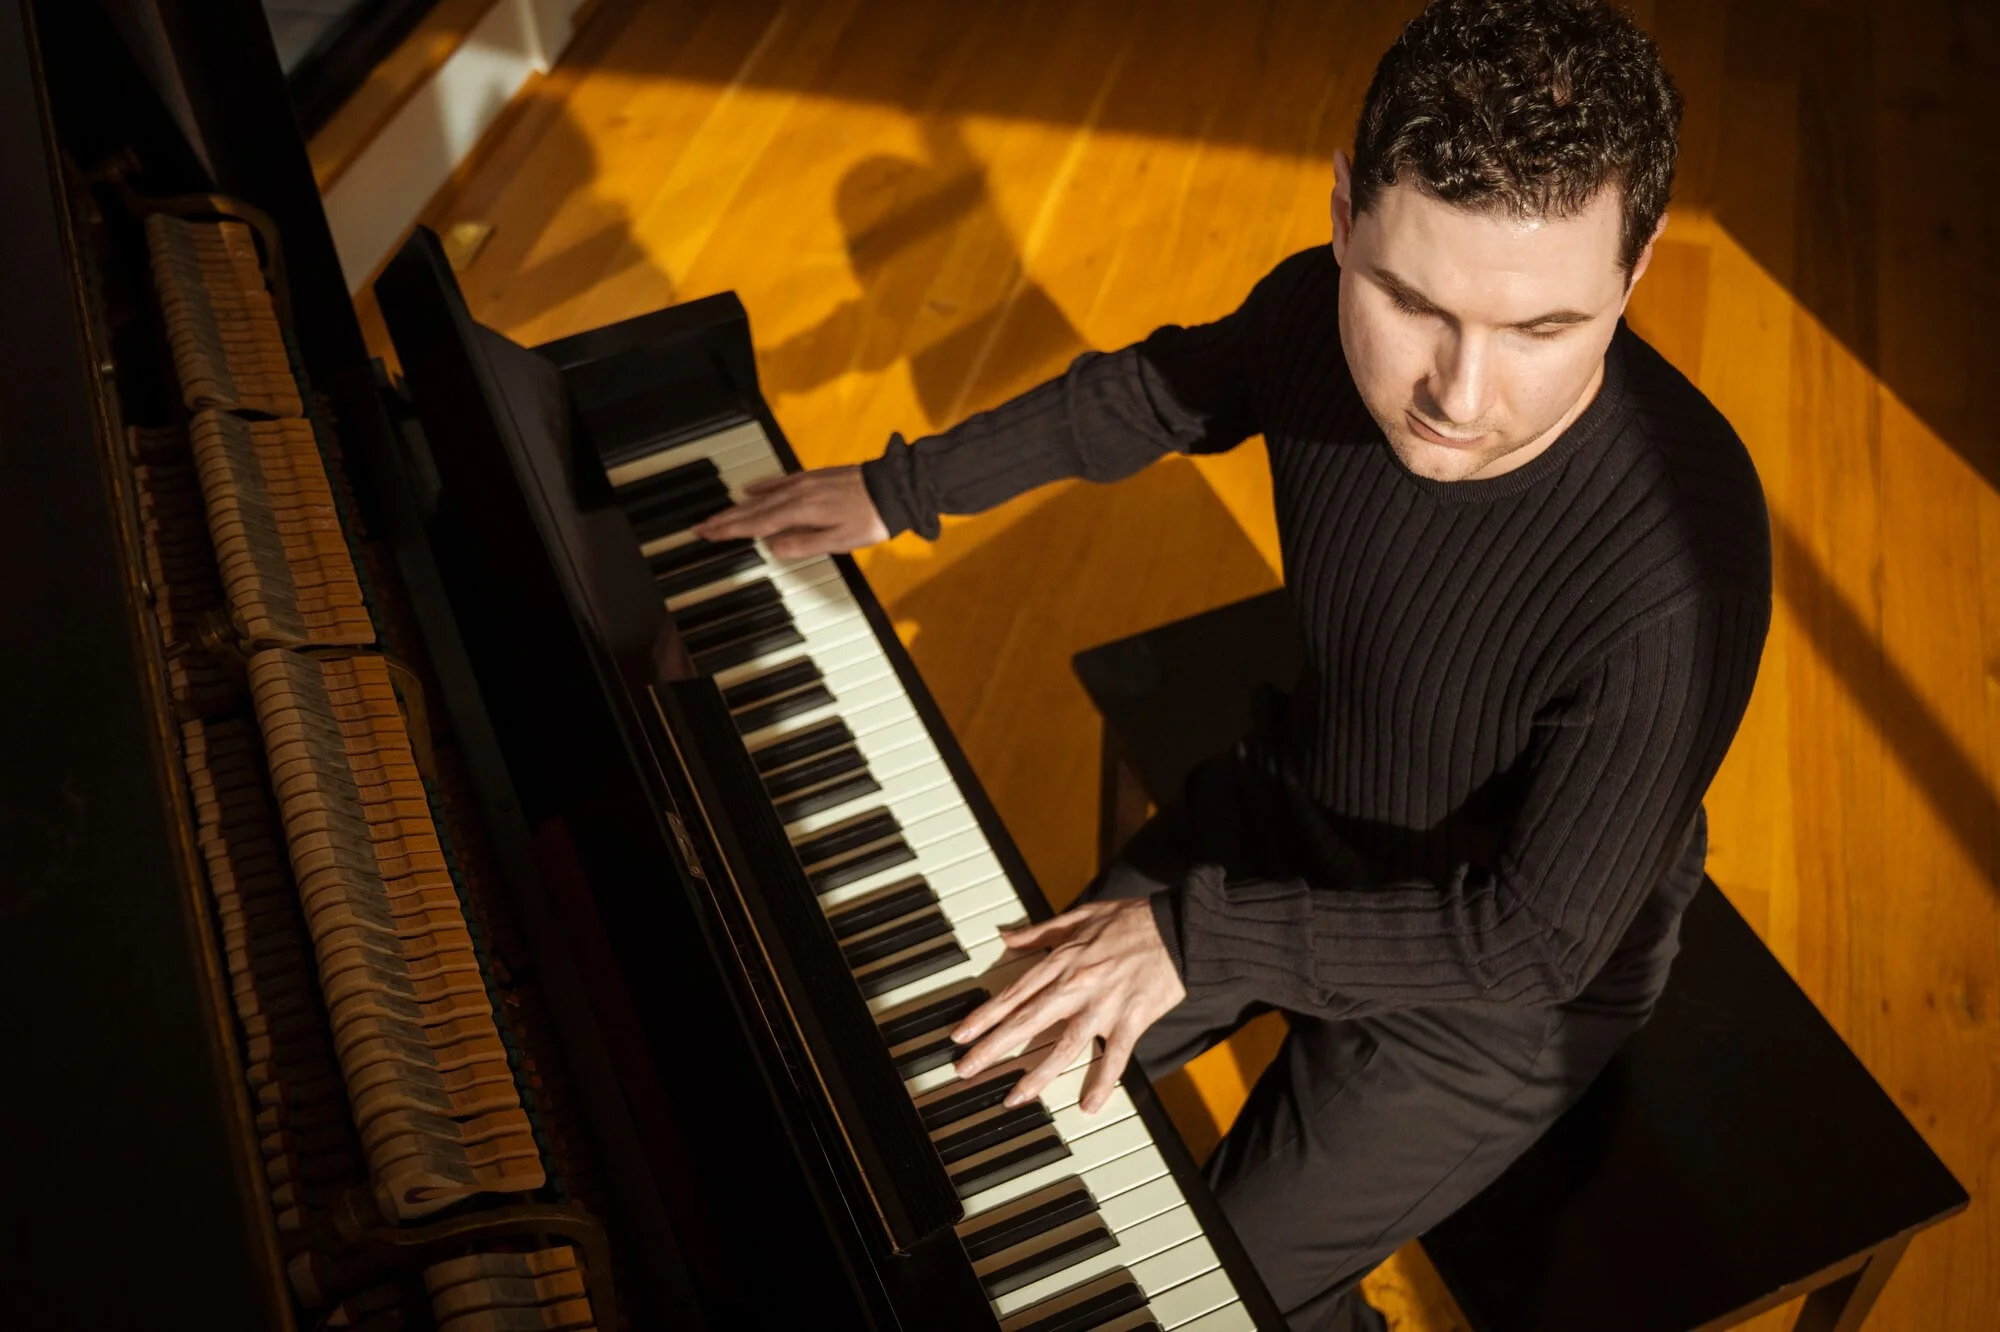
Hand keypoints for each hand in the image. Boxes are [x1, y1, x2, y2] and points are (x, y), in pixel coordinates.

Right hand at [690, 465, 889, 558]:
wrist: (895, 489)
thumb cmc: (872, 519)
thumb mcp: (840, 541)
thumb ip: (804, 544)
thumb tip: (773, 547)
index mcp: (802, 511)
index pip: (757, 524)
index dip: (731, 530)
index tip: (708, 534)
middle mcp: (798, 494)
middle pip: (753, 509)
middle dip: (724, 519)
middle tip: (700, 526)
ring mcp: (804, 484)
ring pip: (762, 497)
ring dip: (737, 506)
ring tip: (718, 515)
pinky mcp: (813, 478)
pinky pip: (779, 483)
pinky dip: (761, 487)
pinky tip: (751, 490)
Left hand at [950, 898, 1184, 1114]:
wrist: (1179, 928)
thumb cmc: (1132, 919)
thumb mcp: (1081, 915)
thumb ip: (1041, 930)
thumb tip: (1008, 937)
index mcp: (1061, 960)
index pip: (1013, 994)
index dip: (984, 1017)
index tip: (961, 1036)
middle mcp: (1076, 986)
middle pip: (1026, 1023)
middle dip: (992, 1050)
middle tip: (965, 1071)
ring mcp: (1103, 1006)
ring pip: (1063, 1048)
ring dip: (1036, 1076)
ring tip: (1013, 1098)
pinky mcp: (1131, 1021)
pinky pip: (1114, 1058)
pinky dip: (1102, 1084)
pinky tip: (1089, 1107)